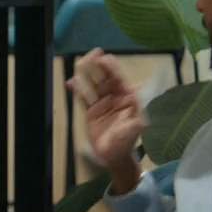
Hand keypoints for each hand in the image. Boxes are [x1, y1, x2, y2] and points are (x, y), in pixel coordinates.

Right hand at [65, 51, 143, 174]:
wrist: (115, 156)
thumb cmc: (128, 140)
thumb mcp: (136, 125)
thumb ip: (137, 107)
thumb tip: (140, 88)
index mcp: (127, 97)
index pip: (119, 78)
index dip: (112, 68)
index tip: (105, 58)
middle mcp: (114, 96)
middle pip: (104, 77)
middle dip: (99, 65)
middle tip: (92, 54)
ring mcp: (101, 103)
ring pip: (92, 84)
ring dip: (86, 74)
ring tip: (80, 63)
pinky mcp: (90, 111)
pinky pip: (83, 98)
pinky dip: (77, 90)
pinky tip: (71, 83)